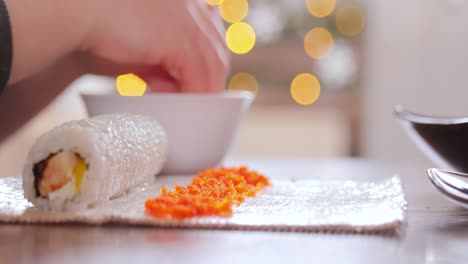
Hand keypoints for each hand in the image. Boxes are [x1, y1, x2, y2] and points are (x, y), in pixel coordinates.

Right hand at [6, 0, 229, 92]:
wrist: (75, 18)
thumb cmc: (99, 32)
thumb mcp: (141, 50)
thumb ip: (162, 63)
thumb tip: (174, 83)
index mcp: (184, 3)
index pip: (211, 35)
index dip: (207, 63)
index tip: (195, 84)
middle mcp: (191, 6)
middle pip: (217, 49)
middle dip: (209, 79)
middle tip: (192, 99)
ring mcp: (188, 18)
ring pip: (213, 62)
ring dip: (201, 88)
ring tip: (182, 104)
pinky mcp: (179, 37)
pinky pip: (198, 73)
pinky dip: (191, 91)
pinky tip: (172, 98)